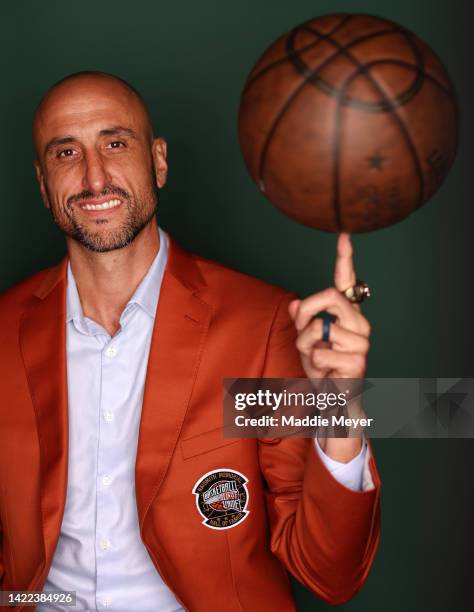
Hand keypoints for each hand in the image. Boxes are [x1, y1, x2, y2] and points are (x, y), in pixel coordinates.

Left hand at [288, 233, 369, 379]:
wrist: (334, 397)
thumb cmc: (322, 366)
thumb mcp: (306, 340)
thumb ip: (302, 321)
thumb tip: (294, 304)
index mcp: (348, 314)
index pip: (347, 282)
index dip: (345, 258)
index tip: (344, 235)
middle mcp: (359, 323)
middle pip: (329, 296)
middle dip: (307, 312)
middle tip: (303, 333)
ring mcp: (361, 341)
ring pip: (318, 327)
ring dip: (306, 346)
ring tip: (317, 358)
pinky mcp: (358, 360)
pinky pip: (320, 352)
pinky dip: (313, 363)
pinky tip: (327, 370)